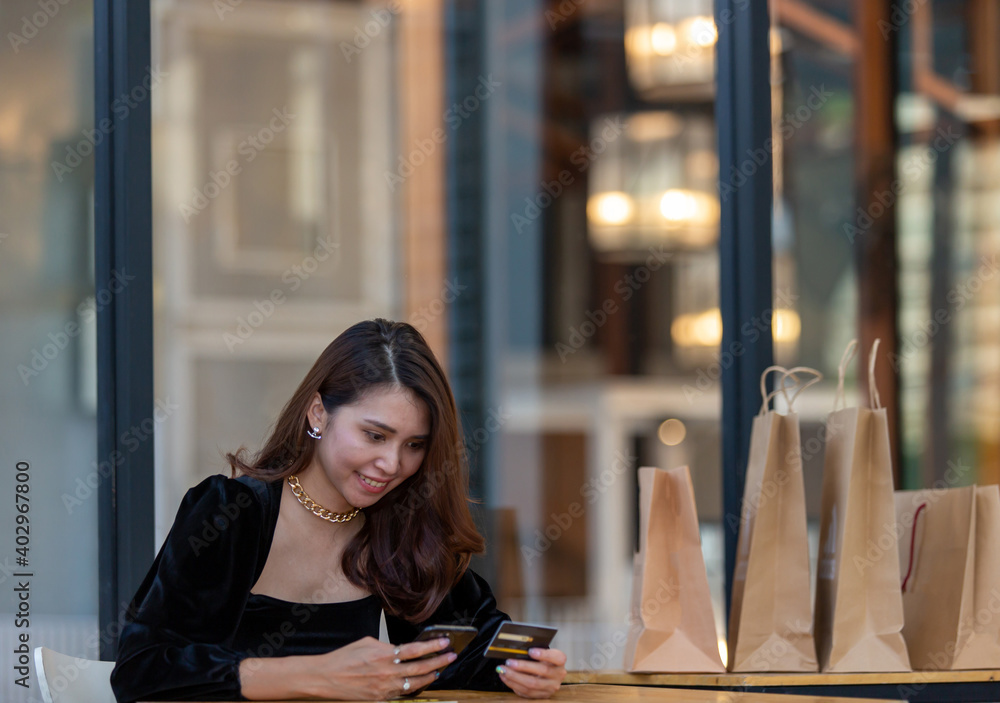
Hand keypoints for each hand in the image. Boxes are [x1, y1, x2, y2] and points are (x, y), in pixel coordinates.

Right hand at [313, 635, 456, 699]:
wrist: (326, 678)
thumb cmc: (344, 658)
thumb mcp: (367, 643)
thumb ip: (387, 646)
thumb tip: (401, 649)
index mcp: (384, 654)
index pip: (416, 650)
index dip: (433, 646)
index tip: (445, 642)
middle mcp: (387, 672)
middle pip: (420, 667)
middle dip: (439, 661)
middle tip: (451, 656)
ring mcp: (384, 688)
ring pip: (414, 683)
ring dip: (429, 676)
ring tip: (439, 670)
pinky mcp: (380, 699)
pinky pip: (401, 694)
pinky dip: (413, 688)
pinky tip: (420, 682)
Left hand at [496, 647, 566, 698]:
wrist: (549, 673)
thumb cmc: (543, 659)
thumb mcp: (543, 652)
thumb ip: (534, 651)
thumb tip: (517, 649)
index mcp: (560, 661)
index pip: (556, 657)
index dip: (544, 654)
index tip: (530, 651)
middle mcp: (558, 675)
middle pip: (542, 671)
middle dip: (523, 666)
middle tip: (509, 662)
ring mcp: (551, 687)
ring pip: (532, 684)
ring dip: (514, 677)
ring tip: (503, 670)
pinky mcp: (542, 696)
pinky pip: (526, 692)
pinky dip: (513, 684)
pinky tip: (505, 677)